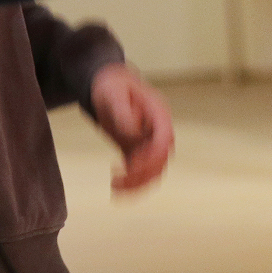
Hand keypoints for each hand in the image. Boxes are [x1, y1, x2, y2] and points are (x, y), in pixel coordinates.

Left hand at [89, 62, 173, 191]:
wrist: (107, 84)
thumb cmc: (111, 86)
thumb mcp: (114, 94)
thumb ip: (124, 113)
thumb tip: (135, 133)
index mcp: (158, 114)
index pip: (164, 140)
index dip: (152, 156)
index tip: (132, 164)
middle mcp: (158, 130)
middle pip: (161, 159)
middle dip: (142, 174)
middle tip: (118, 179)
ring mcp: (149, 142)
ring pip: (153, 170)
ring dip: (138, 183)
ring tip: (116, 187)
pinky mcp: (138, 150)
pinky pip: (141, 171)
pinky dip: (132, 183)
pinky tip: (117, 188)